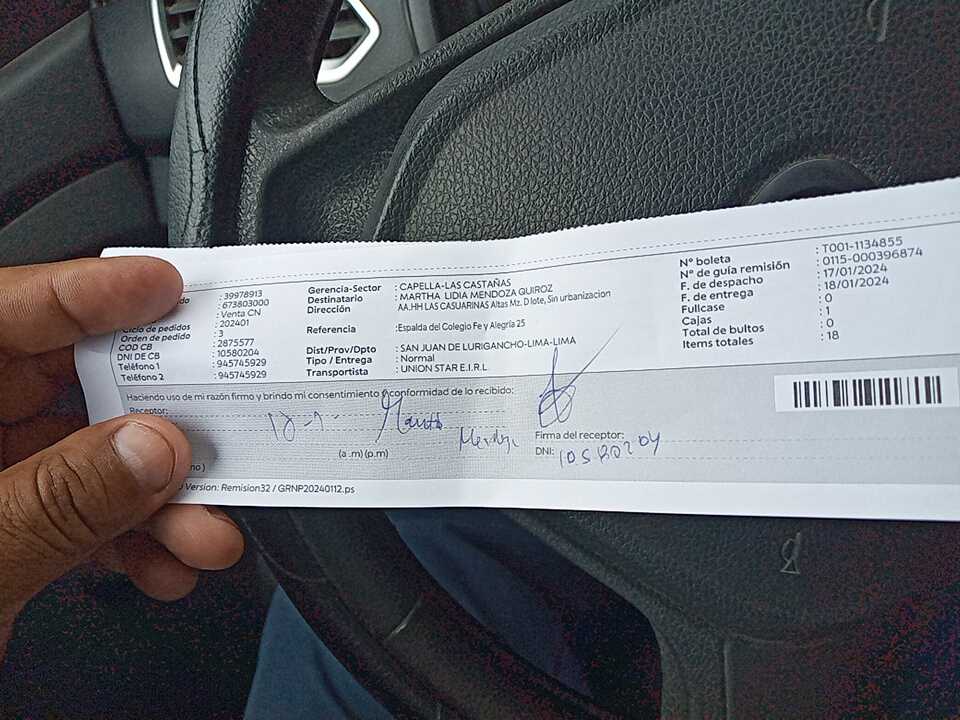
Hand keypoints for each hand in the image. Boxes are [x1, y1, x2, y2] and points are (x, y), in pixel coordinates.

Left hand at [0, 257, 243, 659]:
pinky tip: (163, 565)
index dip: (80, 295)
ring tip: (201, 529)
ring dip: (153, 498)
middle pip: (53, 389)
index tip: (162, 289)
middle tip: (211, 424)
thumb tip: (150, 447)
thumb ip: (53, 504)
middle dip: (145, 419)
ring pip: (77, 460)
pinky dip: (128, 541)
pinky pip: (74, 516)